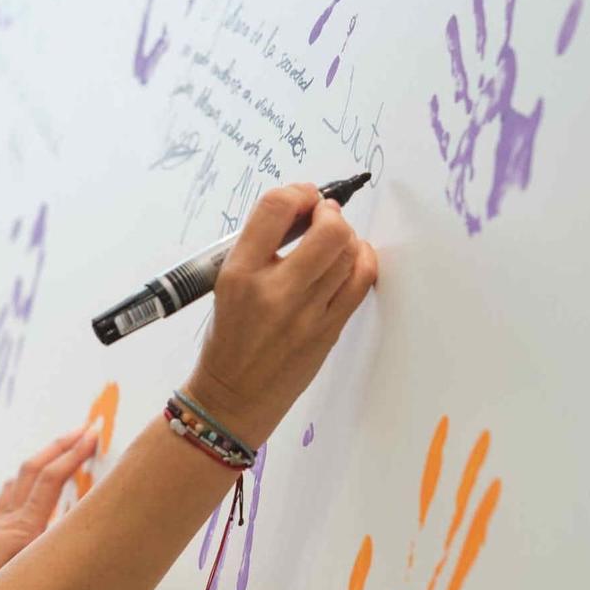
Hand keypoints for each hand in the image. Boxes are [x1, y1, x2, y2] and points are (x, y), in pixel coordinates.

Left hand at [0, 427, 99, 589]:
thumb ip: (36, 583)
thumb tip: (71, 580)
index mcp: (22, 529)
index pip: (51, 481)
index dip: (74, 457)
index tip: (94, 437)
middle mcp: (11, 518)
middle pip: (38, 469)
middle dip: (63, 445)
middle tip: (87, 428)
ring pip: (24, 478)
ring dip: (46, 459)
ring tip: (63, 449)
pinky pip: (9, 496)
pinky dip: (23, 482)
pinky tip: (23, 483)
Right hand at [182, 183, 379, 447]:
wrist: (233, 396)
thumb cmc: (229, 337)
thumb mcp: (226, 283)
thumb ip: (260, 246)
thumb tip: (302, 210)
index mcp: (239, 273)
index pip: (275, 208)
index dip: (297, 193)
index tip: (302, 199)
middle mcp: (274, 291)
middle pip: (328, 229)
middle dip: (331, 213)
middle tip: (324, 217)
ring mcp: (306, 313)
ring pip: (350, 253)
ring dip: (347, 237)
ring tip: (334, 241)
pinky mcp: (328, 330)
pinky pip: (361, 282)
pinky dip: (363, 260)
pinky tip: (352, 259)